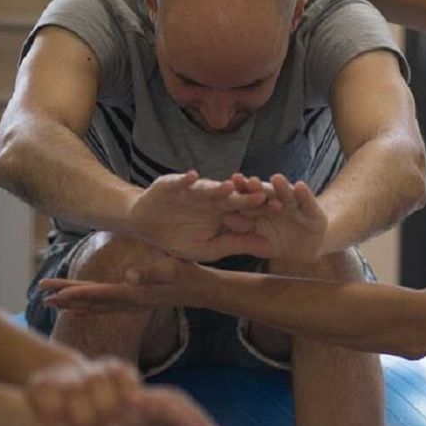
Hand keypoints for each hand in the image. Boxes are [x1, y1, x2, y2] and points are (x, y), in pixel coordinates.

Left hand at [39, 256, 207, 315]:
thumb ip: (151, 273)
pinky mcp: (135, 302)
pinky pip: (105, 307)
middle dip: (66, 296)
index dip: (76, 294)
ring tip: (51, 302)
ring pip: (95, 305)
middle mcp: (128, 302)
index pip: (99, 294)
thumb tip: (128, 276)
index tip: (54, 294)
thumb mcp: (172, 270)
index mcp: (133, 294)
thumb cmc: (189, 276)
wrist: (203, 291)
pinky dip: (88, 308)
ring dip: (73, 303)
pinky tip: (78, 311)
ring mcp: (131, 304)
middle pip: (91, 300)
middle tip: (41, 293)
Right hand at [128, 171, 271, 261]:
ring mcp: (193, 190)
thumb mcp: (210, 248)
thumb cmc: (180, 239)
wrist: (146, 227)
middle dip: (246, 196)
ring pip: (208, 188)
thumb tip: (270, 248)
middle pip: (232, 196)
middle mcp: (212, 198)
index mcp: (224, 212)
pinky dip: (185, 180)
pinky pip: (180, 181)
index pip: (246, 209)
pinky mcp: (173, 184)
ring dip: (217, 187)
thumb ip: (237, 245)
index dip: (262, 209)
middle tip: (263, 195)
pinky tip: (191, 177)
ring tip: (228, 187)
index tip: (279, 210)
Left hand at [220, 173, 328, 261]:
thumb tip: (224, 226)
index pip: (247, 201)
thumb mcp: (260, 245)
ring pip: (286, 195)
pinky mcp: (312, 208)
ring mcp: (294, 203)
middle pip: (266, 194)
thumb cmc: (278, 244)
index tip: (227, 192)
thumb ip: (243, 238)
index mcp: (259, 208)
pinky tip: (301, 186)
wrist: (305, 249)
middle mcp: (276, 201)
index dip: (238, 196)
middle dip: (258, 188)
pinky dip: (305, 194)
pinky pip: (308, 200)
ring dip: (282, 187)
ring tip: (276, 178)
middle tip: (250, 181)